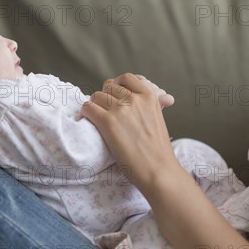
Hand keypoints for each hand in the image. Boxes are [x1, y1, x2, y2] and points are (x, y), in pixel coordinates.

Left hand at [81, 73, 181, 190]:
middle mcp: (134, 99)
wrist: (158, 170)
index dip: (117, 85)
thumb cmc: (158, 150)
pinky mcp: (108, 123)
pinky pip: (88, 108)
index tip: (114, 94)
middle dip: (105, 97)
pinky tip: (90, 121)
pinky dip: (86, 113)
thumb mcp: (158, 119)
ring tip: (97, 118)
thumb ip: (152, 104)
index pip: (126, 78)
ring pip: (96, 96)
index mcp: (149, 96)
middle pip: (109, 87)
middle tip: (104, 110)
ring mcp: (120, 110)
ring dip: (95, 106)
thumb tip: (162, 96)